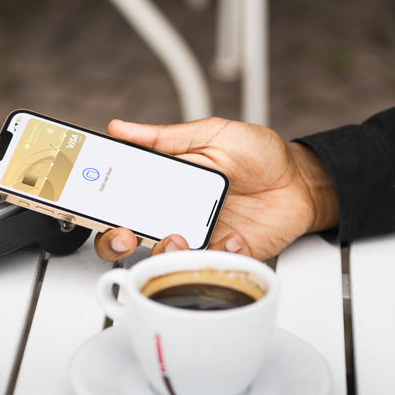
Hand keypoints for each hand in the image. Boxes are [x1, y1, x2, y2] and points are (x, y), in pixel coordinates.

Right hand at [93, 117, 338, 261]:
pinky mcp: (224, 255)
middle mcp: (174, 214)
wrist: (300, 181)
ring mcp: (198, 237)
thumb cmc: (258, 155)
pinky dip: (218, 254)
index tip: (94, 206)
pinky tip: (232, 236)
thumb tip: (121, 128)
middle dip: (115, 242)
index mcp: (164, 186)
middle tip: (126, 233)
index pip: (119, 201)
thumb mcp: (211, 133)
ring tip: (181, 236)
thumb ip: (165, 137)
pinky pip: (209, 267)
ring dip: (165, 252)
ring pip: (163, 260)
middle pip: (127, 239)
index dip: (99, 207)